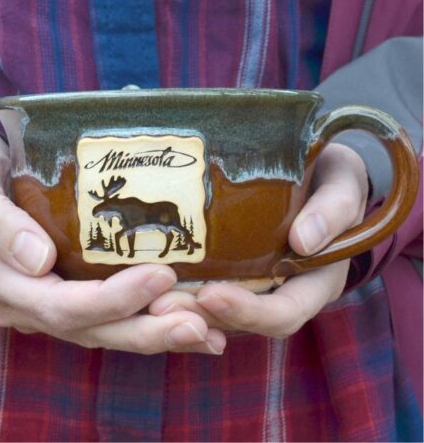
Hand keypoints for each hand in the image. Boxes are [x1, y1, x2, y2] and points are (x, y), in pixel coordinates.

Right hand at [0, 127, 225, 353]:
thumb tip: (39, 261)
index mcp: (3, 283)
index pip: (63, 305)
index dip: (114, 299)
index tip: (163, 275)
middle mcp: (28, 304)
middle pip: (93, 329)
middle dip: (148, 330)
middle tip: (199, 325)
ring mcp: (51, 303)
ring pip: (108, 331)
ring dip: (158, 334)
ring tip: (208, 335)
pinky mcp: (73, 292)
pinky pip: (113, 317)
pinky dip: (151, 322)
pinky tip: (192, 325)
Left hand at [150, 144, 368, 337]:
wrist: (320, 172)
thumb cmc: (334, 179)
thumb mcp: (344, 186)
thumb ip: (335, 209)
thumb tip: (304, 242)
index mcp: (316, 281)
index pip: (285, 313)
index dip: (248, 312)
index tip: (210, 295)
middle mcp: (285, 289)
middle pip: (243, 320)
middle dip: (202, 317)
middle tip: (161, 307)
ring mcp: (259, 281)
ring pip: (221, 310)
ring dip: (186, 310)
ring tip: (150, 300)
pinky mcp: (237, 268)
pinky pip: (210, 287)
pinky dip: (184, 290)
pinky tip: (155, 279)